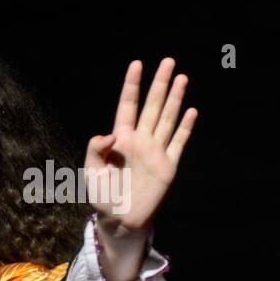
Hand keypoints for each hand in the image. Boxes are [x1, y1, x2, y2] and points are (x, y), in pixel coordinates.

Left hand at [86, 57, 196, 233]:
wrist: (120, 219)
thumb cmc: (102, 197)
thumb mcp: (91, 172)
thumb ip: (95, 149)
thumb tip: (111, 133)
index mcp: (120, 140)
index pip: (127, 106)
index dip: (132, 86)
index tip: (137, 64)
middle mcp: (140, 141)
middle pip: (151, 106)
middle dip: (159, 84)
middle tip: (168, 61)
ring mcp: (155, 151)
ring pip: (167, 118)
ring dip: (175, 99)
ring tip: (182, 77)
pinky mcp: (168, 165)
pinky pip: (178, 142)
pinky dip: (185, 127)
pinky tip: (190, 111)